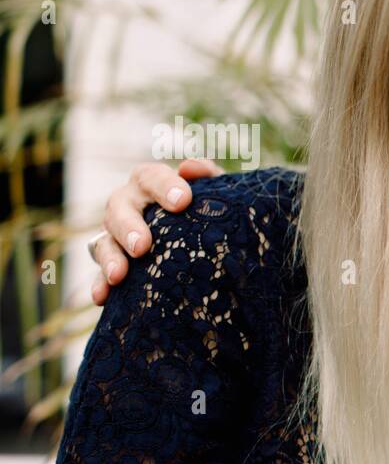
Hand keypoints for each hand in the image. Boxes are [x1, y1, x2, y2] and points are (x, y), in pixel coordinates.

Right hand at [89, 158, 222, 304]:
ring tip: (119, 275)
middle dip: (129, 226)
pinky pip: (100, 272)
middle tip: (142, 245)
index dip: (165, 187)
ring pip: (104, 240)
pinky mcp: (112, 259)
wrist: (198, 238)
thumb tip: (191, 167)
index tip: (183, 201)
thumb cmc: (203, 208)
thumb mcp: (213, 192)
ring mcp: (115, 232)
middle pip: (119, 207)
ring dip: (110, 257)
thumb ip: (208, 178)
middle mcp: (127, 203)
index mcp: (149, 182)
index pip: (151, 177)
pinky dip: (100, 283)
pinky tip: (102, 296)